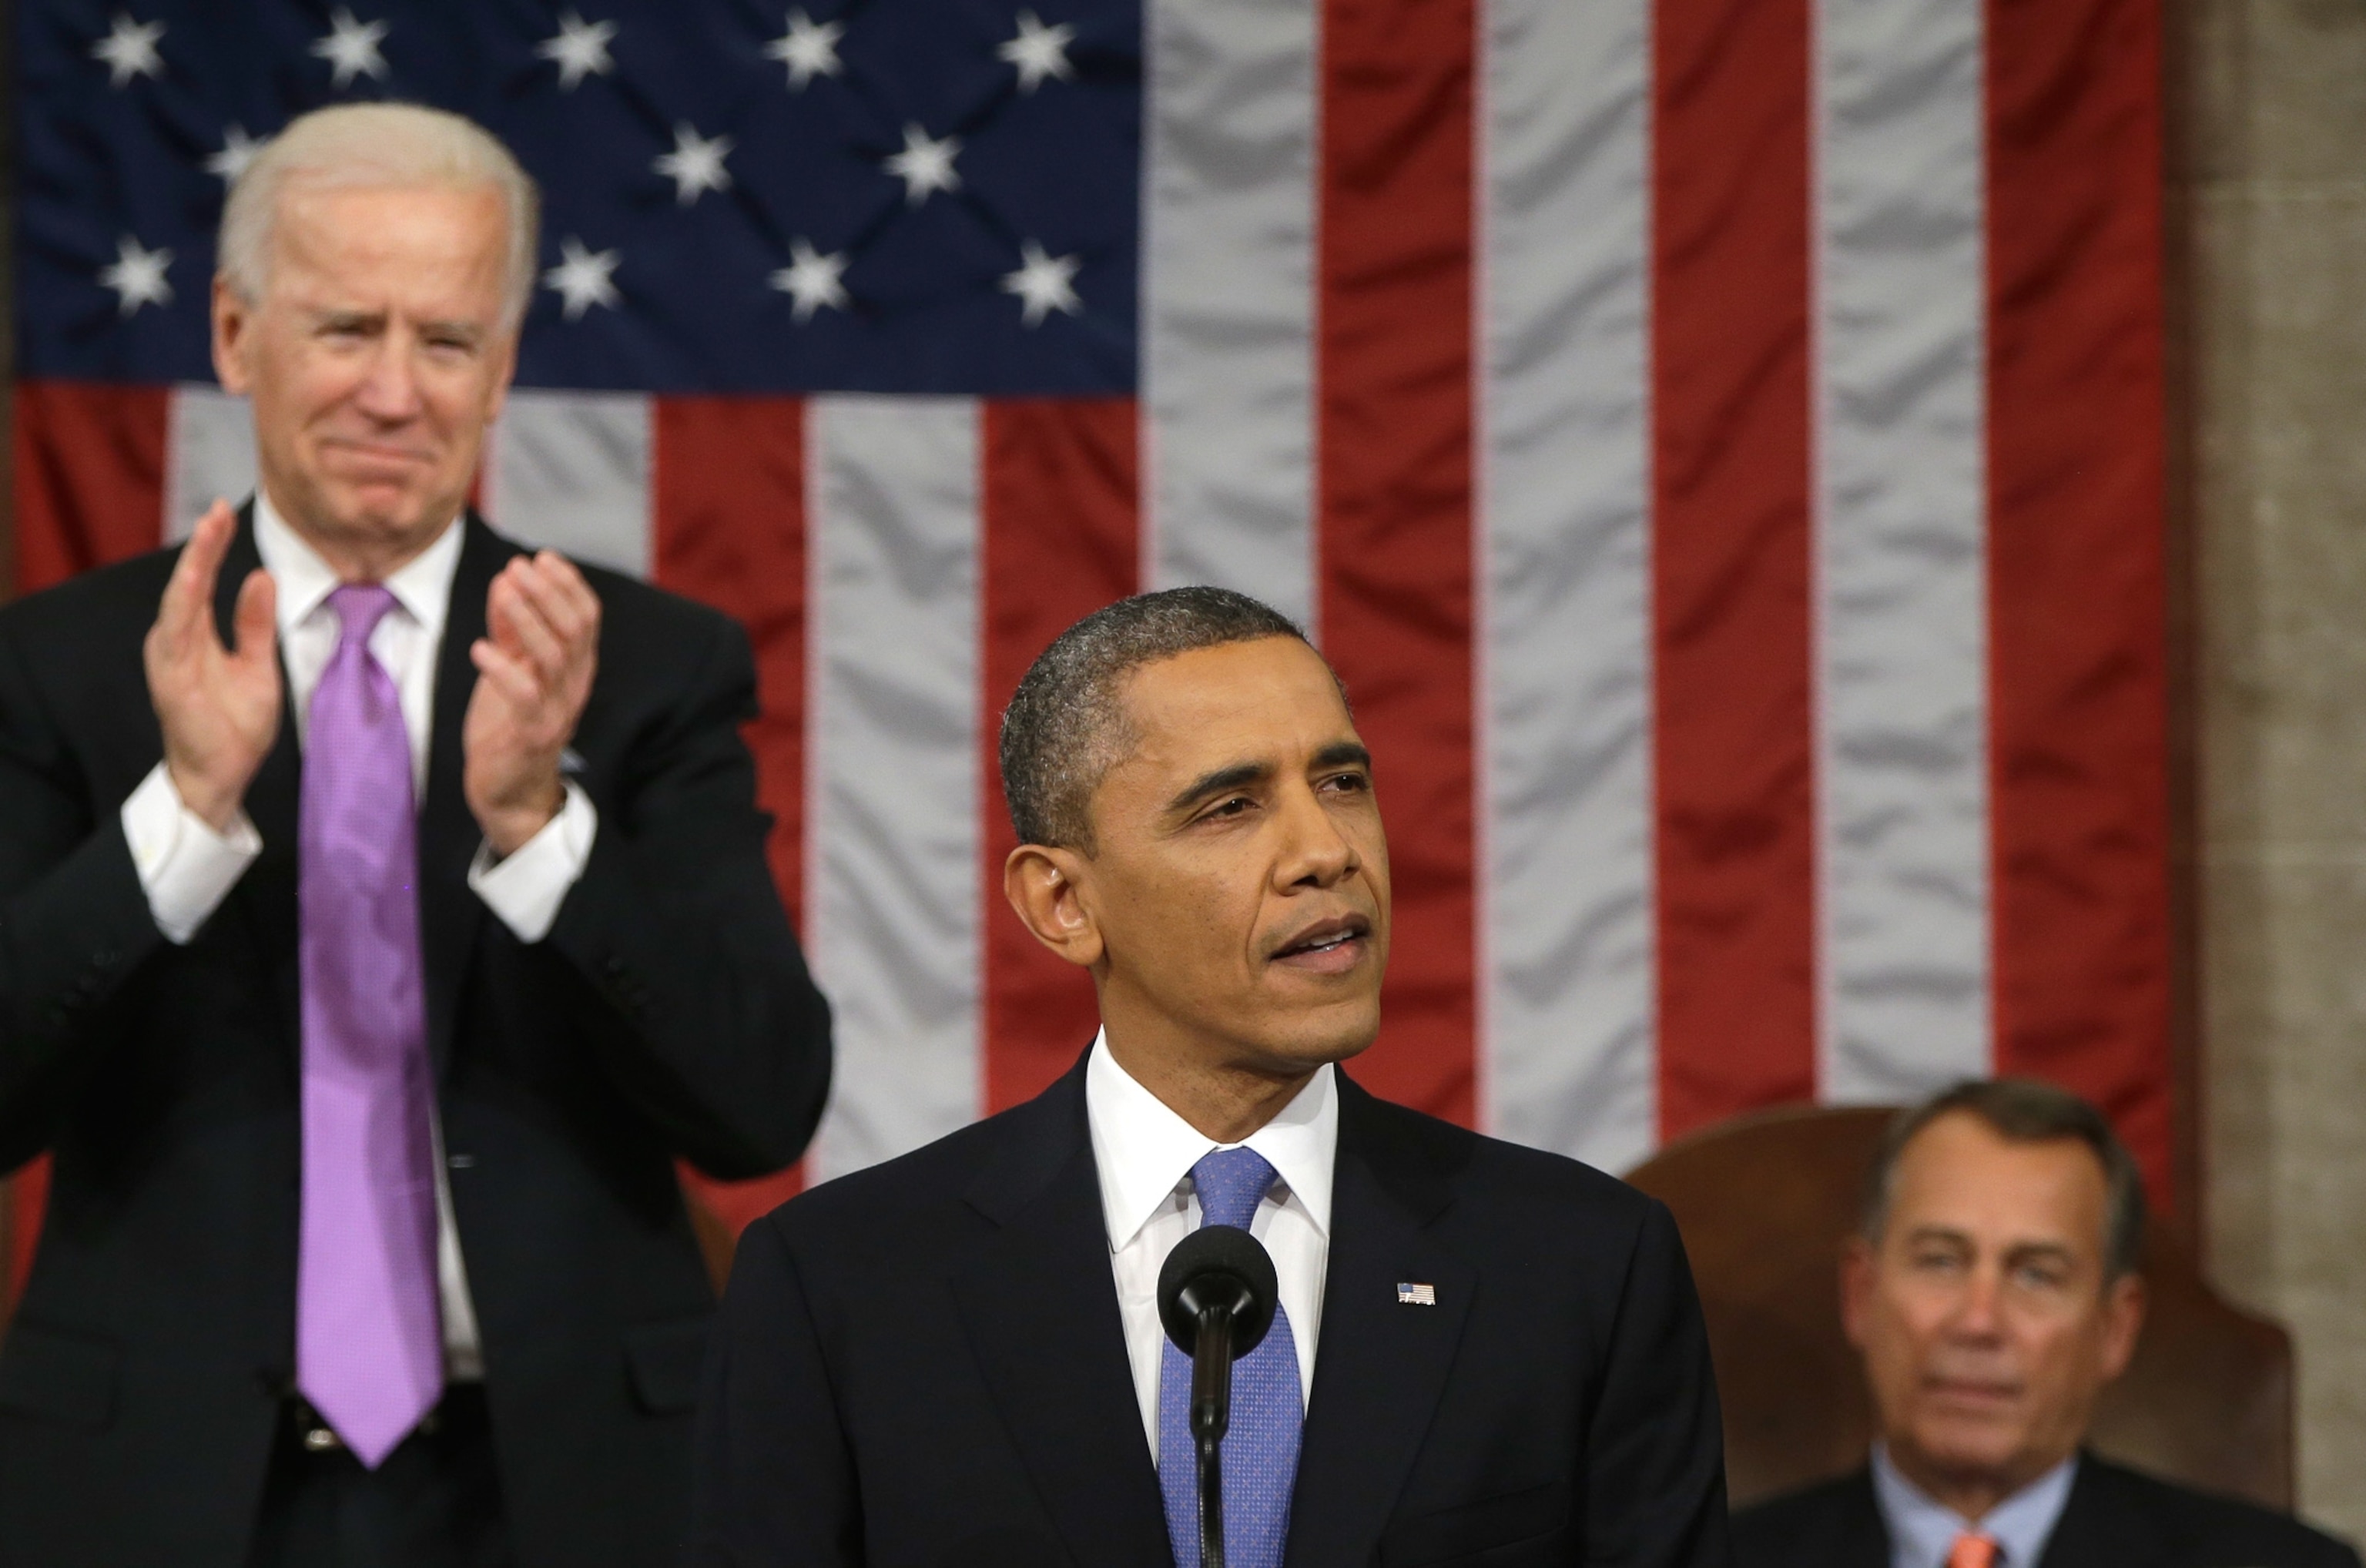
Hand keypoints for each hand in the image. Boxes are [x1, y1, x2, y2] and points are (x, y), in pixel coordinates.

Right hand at [144, 500, 279, 830]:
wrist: (222, 775)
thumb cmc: (235, 724)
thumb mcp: (258, 665)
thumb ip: (254, 623)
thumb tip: (261, 575)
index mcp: (194, 635)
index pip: (203, 580)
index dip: (213, 545)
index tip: (226, 510)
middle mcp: (175, 640)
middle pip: (189, 581)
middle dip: (203, 544)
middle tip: (218, 507)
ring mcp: (169, 658)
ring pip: (180, 600)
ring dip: (194, 564)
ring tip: (209, 530)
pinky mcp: (171, 679)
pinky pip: (176, 634)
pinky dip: (184, 603)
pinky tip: (194, 578)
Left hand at [464, 550, 599, 857]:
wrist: (508, 791)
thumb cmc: (509, 724)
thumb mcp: (512, 667)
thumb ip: (512, 628)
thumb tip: (507, 579)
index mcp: (576, 667)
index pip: (588, 616)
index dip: (568, 584)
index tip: (542, 557)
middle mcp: (575, 686)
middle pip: (575, 629)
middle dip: (547, 592)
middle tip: (519, 566)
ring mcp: (557, 711)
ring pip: (554, 655)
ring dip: (527, 617)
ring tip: (504, 590)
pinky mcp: (532, 735)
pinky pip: (524, 696)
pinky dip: (502, 669)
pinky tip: (479, 648)